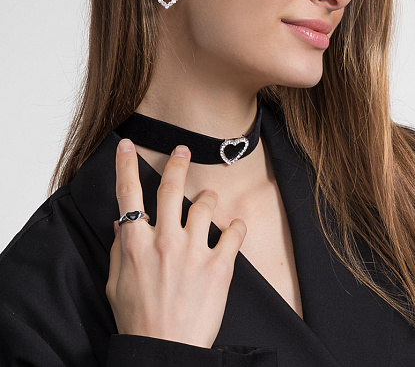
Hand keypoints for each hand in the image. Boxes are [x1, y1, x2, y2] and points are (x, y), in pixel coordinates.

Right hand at [106, 139, 246, 348]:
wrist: (165, 352)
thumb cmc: (137, 320)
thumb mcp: (115, 283)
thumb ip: (118, 249)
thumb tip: (120, 222)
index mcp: (135, 243)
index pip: (127, 193)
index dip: (125, 164)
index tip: (127, 145)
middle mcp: (164, 240)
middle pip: (171, 188)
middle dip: (177, 163)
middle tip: (183, 150)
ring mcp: (193, 251)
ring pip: (204, 204)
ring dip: (208, 197)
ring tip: (209, 198)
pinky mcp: (219, 266)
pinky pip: (233, 232)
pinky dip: (236, 226)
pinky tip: (234, 227)